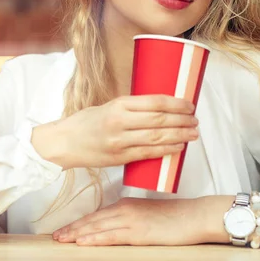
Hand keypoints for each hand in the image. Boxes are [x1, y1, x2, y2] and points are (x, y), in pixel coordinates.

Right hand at [32, 95, 198, 169]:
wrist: (64, 143)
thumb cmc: (86, 122)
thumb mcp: (108, 107)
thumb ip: (131, 109)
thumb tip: (160, 109)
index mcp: (118, 105)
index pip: (155, 102)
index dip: (177, 104)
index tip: (189, 105)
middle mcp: (120, 122)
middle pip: (160, 121)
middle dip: (183, 121)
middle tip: (195, 120)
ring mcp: (120, 142)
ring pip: (157, 138)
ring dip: (180, 136)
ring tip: (193, 134)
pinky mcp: (119, 158)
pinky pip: (148, 154)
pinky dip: (166, 150)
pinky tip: (178, 147)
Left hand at [52, 197, 230, 245]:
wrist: (194, 215)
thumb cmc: (175, 216)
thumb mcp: (147, 213)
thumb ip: (130, 218)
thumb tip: (115, 227)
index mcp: (125, 204)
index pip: (96, 215)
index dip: (78, 223)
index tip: (64, 229)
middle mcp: (124, 210)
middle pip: (92, 220)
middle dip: (72, 229)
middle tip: (55, 236)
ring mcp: (130, 221)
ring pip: (97, 227)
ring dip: (77, 234)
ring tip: (61, 240)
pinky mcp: (138, 232)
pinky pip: (111, 236)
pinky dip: (94, 239)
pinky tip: (83, 242)